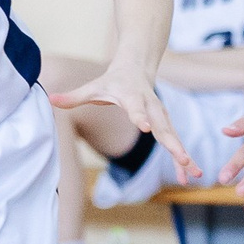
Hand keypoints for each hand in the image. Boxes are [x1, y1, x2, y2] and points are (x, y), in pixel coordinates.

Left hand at [50, 66, 199, 181]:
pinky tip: (188, 176)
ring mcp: (161, 116)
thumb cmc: (113, 80)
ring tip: (193, 174)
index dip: (139, 117)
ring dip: (183, 155)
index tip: (145, 128)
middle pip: (162, 126)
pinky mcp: (165, 124)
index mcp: (132, 97)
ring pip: (173, 137)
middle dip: (172, 143)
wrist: (137, 67)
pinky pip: (174, 143)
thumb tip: (50, 99)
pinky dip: (182, 159)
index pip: (136, 108)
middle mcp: (151, 107)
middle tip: (182, 158)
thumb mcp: (93, 87)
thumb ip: (74, 96)